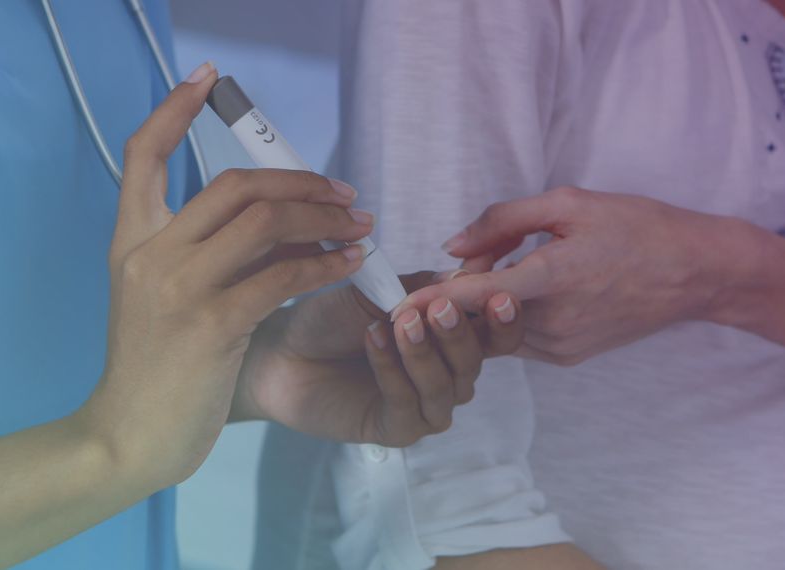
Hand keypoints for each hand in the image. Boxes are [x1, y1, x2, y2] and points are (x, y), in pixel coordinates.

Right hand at [77, 65, 374, 486]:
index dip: (173, 109)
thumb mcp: (164, 299)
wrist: (127, 436)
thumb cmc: (154, 369)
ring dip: (323, 215)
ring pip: (263, 220)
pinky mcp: (211, 323)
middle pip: (233, 184)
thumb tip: (282, 220)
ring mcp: (178, 286)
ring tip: (359, 223)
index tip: (207, 77)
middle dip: (299, 180)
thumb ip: (206, 256)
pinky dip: (326, 263)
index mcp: (131, 241)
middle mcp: (149, 252)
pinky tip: (351, 263)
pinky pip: (282, 275)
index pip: (141, 155)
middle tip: (344, 191)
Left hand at [232, 271, 524, 445]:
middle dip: (459, 333)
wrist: (281, 352)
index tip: (498, 296)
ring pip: (446, 386)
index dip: (503, 319)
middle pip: (475, 362)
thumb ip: (422, 288)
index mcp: (452, 340)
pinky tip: (373, 339)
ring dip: (424, 352)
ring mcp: (425, 406)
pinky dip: (393, 370)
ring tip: (399, 321)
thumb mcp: (379, 292)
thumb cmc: (331, 320)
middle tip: (438, 308)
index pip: (496, 336)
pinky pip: (408, 404)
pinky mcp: (397, 430)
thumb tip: (465, 276)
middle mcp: (447, 376)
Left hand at [394, 186, 728, 365]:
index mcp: (551, 278)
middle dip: (457, 293)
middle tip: (465, 260)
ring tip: (498, 270)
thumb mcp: (570, 203)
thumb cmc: (637, 228)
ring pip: (495, 334)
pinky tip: (522, 291)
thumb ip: (504, 220)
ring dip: (481, 308)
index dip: (427, 301)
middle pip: (477, 317)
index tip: (392, 306)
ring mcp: (561, 347)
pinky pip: (518, 341)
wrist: (695, 274)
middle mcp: (552, 323)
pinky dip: (505, 320)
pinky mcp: (569, 357)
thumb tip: (453, 244)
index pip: (471, 297)